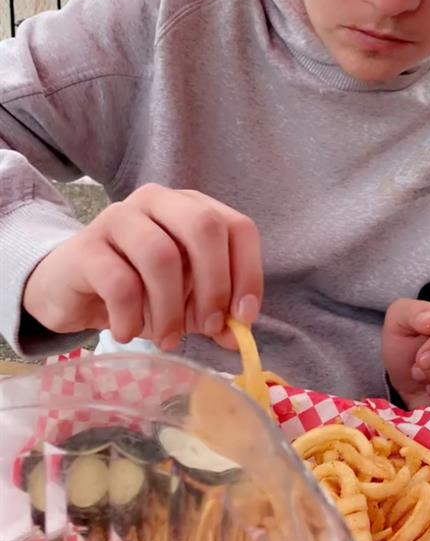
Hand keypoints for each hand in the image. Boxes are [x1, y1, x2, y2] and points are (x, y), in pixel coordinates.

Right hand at [23, 185, 261, 351]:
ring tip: (168, 340)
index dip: (247, 272)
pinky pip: (120, 283)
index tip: (242, 317)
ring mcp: (119, 217)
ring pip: (161, 255)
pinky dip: (131, 317)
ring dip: (171, 308)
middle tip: (207, 327)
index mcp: (191, 206)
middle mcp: (158, 201)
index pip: (237, 227)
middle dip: (213, 285)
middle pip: (204, 227)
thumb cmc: (137, 287)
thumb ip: (214, 314)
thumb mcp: (184, 300)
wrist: (71, 287)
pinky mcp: (87, 246)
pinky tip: (128, 332)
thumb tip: (240, 337)